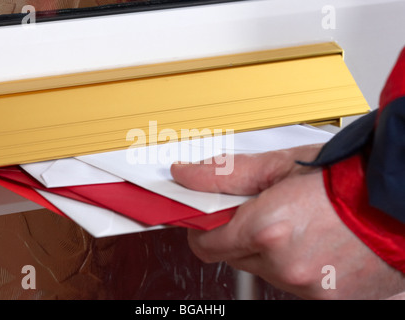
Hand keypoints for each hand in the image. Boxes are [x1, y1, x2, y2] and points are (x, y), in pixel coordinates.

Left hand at [171, 144, 404, 298]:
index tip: (206, 216)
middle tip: (265, 209)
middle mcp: (285, 264)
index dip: (203, 227)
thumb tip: (186, 175)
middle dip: (241, 233)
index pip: (205, 243)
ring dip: (271, 249)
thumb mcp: (280, 165)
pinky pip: (293, 282)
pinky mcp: (327, 300)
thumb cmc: (348, 176)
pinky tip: (316, 241)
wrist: (399, 197)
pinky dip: (296, 263)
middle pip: (234, 256)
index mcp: (268, 229)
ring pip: (265, 269)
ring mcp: (307, 286)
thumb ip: (225, 174)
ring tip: (300, 223)